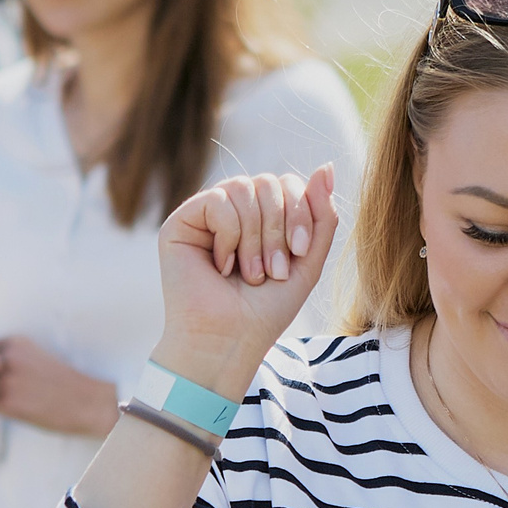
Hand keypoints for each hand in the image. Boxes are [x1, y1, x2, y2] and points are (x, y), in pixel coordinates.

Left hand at [0, 334, 117, 436]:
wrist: (88, 403)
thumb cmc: (64, 382)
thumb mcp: (35, 357)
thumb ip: (9, 357)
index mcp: (16, 342)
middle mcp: (9, 358)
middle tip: (2, 390)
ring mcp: (7, 381)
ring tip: (11, 400)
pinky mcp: (9, 403)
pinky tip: (14, 409)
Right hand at [151, 166, 339, 397]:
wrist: (229, 341)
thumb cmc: (265, 310)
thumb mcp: (307, 262)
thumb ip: (321, 215)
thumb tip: (326, 167)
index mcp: (262, 218)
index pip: (288, 184)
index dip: (300, 211)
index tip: (299, 252)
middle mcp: (234, 211)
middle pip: (268, 182)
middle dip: (279, 227)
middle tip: (274, 270)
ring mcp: (206, 214)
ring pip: (244, 188)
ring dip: (256, 237)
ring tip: (250, 273)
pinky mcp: (181, 222)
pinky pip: (218, 200)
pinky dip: (230, 234)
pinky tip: (222, 265)